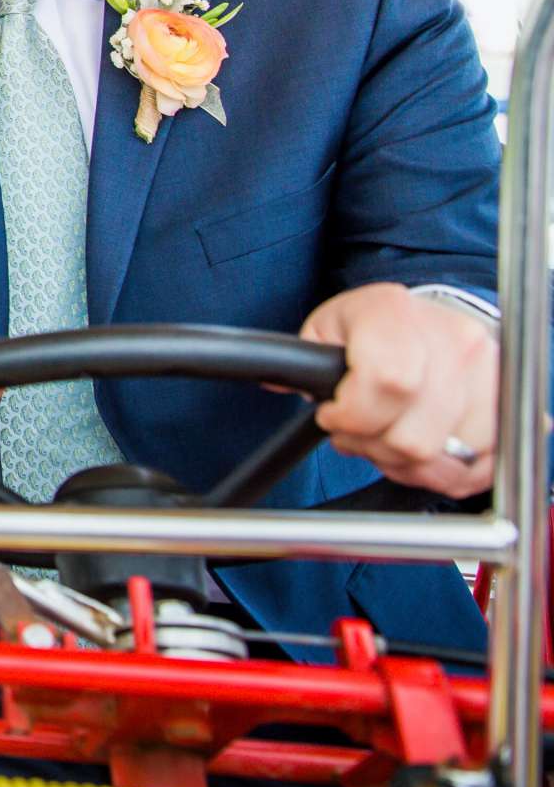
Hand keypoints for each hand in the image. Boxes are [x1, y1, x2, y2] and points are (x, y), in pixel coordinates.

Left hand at [302, 283, 495, 497]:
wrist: (428, 319)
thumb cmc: (373, 327)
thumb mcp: (326, 327)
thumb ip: (299, 358)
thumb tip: (277, 381)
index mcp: (397, 314)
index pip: (388, 381)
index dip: (353, 415)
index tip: (332, 417)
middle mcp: (454, 341)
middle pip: (414, 434)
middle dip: (371, 445)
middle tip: (356, 430)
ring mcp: (490, 376)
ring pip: (443, 458)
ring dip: (403, 462)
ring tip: (385, 436)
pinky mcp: (509, 408)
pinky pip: (475, 469)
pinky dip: (439, 473)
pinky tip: (416, 449)